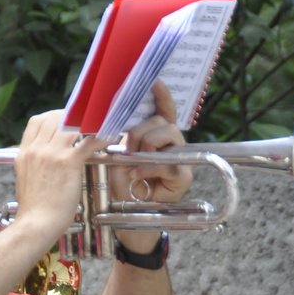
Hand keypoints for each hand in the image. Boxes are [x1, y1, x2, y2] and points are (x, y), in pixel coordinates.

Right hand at [10, 110, 94, 241]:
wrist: (36, 223)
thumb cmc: (34, 209)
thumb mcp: (25, 181)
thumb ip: (33, 167)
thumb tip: (41, 165)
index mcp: (24, 153)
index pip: (37, 122)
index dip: (53, 117)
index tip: (65, 120)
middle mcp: (36, 149)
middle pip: (54, 118)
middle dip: (72, 117)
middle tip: (86, 122)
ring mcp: (51, 154)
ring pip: (70, 125)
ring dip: (86, 123)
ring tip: (99, 126)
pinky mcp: (67, 162)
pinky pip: (87, 142)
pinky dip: (101, 137)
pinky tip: (110, 137)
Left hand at [109, 83, 192, 254]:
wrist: (128, 212)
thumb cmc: (122, 181)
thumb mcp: (117, 154)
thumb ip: (121, 136)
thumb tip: (110, 118)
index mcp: (155, 134)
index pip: (162, 110)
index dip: (161, 95)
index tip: (154, 81)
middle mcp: (170, 143)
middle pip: (163, 121)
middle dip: (141, 130)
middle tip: (127, 145)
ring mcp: (180, 159)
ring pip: (168, 136)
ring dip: (146, 145)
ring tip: (131, 159)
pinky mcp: (183, 177)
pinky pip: (169, 163)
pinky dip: (150, 166)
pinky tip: (136, 173)